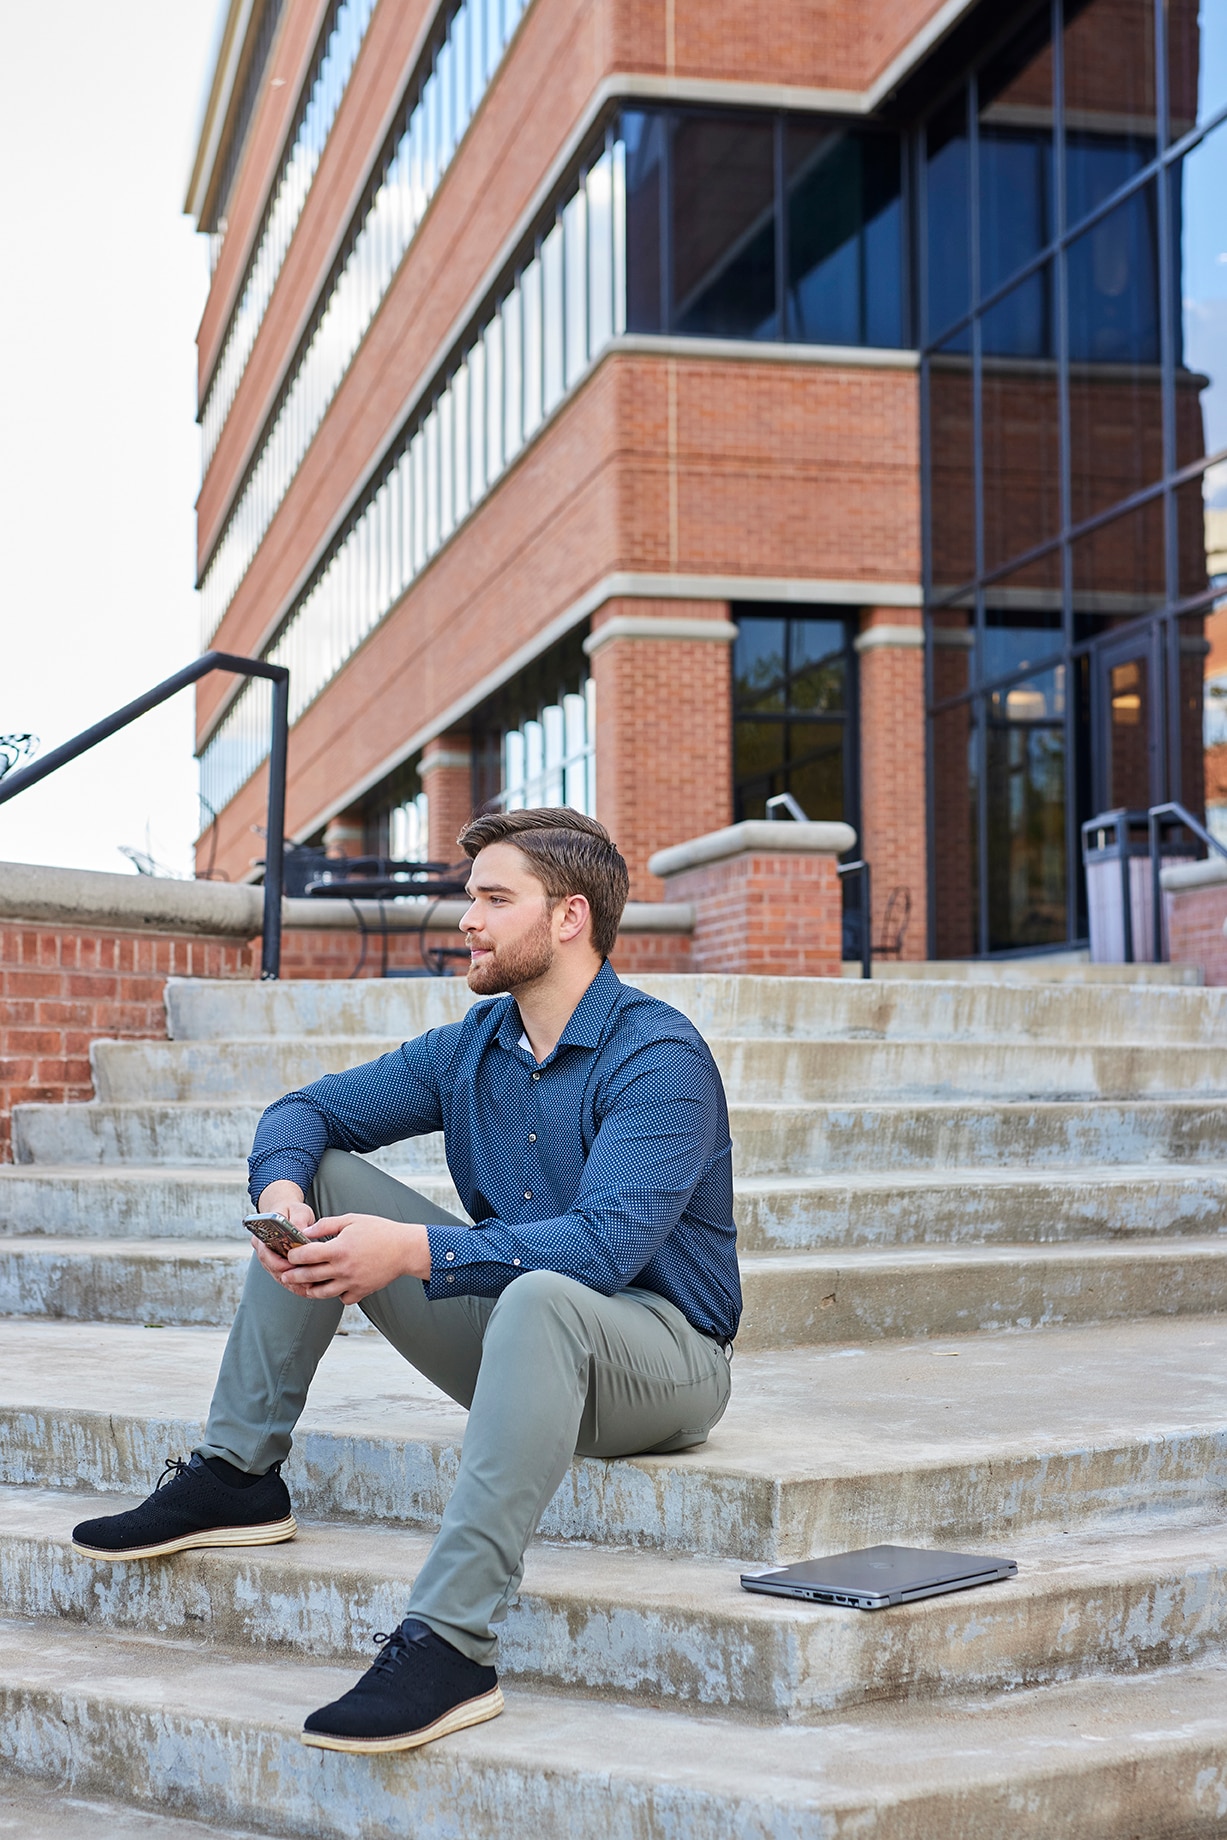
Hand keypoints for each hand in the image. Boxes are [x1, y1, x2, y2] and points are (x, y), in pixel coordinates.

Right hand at [250, 1181, 317, 1282]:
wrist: (287, 1213)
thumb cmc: (291, 1211)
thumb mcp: (297, 1211)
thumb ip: (298, 1220)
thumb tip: (300, 1232)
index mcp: (261, 1236)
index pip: (266, 1254)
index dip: (280, 1263)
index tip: (295, 1267)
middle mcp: (262, 1251)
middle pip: (273, 1269)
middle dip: (290, 1276)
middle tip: (307, 1280)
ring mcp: (270, 1261)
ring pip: (280, 1277)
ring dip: (294, 1284)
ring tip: (309, 1286)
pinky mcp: (278, 1267)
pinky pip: (286, 1280)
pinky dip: (296, 1285)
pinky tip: (308, 1288)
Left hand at [277, 1213, 432, 1306]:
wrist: (405, 1249)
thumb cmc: (379, 1231)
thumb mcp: (351, 1220)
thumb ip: (325, 1225)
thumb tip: (305, 1232)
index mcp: (338, 1249)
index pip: (306, 1255)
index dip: (294, 1255)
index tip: (290, 1254)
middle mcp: (343, 1268)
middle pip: (309, 1276)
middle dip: (293, 1275)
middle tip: (286, 1275)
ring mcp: (351, 1282)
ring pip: (322, 1293)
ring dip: (309, 1289)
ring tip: (304, 1285)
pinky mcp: (361, 1292)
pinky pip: (342, 1298)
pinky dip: (336, 1294)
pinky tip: (334, 1287)